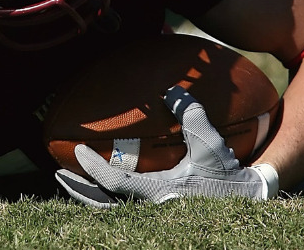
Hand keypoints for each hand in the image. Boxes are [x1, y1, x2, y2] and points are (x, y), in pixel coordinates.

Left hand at [54, 85, 278, 207]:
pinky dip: (107, 196)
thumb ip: (192, 116)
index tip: (79, 154)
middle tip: (58, 173)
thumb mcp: (211, 144)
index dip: (93, 169)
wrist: (245, 200)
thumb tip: (172, 90)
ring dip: (90, 194)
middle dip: (79, 190)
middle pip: (103, 204)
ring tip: (73, 178)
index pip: (115, 183)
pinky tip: (100, 185)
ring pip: (111, 208)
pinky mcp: (158, 213)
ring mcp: (153, 214)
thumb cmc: (226, 174)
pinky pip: (123, 206)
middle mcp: (151, 208)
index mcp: (159, 194)